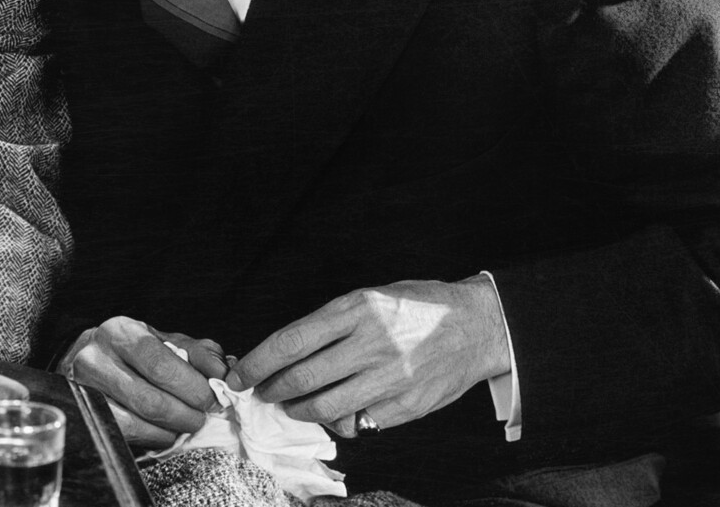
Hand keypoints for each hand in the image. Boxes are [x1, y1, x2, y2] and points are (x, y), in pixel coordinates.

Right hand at [62, 316, 228, 443]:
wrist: (89, 358)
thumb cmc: (134, 351)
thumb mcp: (167, 341)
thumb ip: (199, 354)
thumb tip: (223, 374)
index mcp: (120, 332)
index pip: (161, 366)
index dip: (192, 387)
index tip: (211, 398)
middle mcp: (95, 358)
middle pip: (149, 400)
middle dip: (185, 414)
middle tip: (201, 416)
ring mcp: (85, 389)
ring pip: (135, 422)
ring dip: (170, 430)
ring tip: (185, 424)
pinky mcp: (84, 413)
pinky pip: (124, 435)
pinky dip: (152, 437)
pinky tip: (163, 430)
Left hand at [226, 276, 510, 435]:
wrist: (480, 324)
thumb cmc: (418, 307)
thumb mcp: (370, 298)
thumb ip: (331, 326)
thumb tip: (287, 356)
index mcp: (355, 310)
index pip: (289, 342)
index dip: (256, 363)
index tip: (239, 375)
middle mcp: (371, 344)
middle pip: (301, 378)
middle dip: (271, 390)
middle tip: (262, 392)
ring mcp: (390, 378)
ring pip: (326, 408)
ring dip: (299, 410)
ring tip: (294, 405)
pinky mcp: (407, 404)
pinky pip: (359, 422)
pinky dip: (340, 421)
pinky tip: (338, 412)